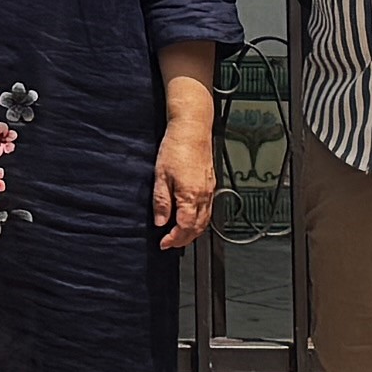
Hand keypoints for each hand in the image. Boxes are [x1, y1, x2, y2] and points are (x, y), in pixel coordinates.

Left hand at [151, 101, 218, 251]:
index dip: (174, 239)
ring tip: (179, 235)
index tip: (164, 243)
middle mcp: (204, 195)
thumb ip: (161, 202)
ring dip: (193, 232)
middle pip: (198, 228)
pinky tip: (191, 217)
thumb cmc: (176, 147)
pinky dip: (200, 220)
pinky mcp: (211, 184)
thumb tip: (160, 221)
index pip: (185, 227)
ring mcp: (210, 190)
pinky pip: (208, 209)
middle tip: (170, 243)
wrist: (192, 128)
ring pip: (206, 220)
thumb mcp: (160, 175)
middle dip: (184, 239)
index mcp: (191, 195)